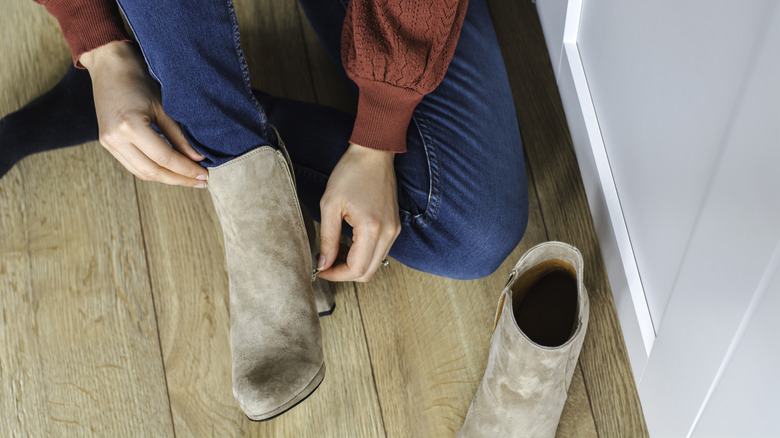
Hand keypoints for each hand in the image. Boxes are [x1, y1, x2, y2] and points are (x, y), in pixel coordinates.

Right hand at [80, 42, 207, 186]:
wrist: (109, 65)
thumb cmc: (138, 80)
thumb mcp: (163, 106)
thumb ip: (179, 136)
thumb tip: (198, 159)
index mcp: (130, 127)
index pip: (164, 158)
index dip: (186, 170)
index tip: (204, 175)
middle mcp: (115, 139)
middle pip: (152, 171)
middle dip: (179, 179)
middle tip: (201, 181)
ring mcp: (108, 143)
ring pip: (142, 172)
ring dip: (167, 179)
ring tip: (189, 179)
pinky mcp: (107, 144)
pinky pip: (133, 165)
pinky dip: (153, 170)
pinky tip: (170, 171)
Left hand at [317, 144, 400, 281]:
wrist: (374, 153)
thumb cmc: (351, 173)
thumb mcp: (330, 205)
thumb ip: (327, 238)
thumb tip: (322, 264)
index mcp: (372, 229)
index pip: (356, 269)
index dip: (336, 275)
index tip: (321, 270)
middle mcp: (388, 233)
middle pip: (368, 272)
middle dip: (345, 274)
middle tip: (326, 264)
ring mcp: (394, 230)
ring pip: (375, 263)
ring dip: (355, 265)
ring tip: (335, 252)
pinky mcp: (395, 226)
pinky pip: (380, 251)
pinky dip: (364, 254)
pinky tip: (348, 243)